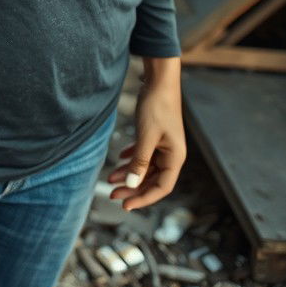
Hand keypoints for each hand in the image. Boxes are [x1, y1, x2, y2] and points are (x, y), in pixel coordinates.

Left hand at [108, 57, 185, 210]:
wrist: (159, 80)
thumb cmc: (156, 106)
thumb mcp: (146, 136)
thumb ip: (140, 161)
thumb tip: (133, 186)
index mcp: (175, 158)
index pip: (161, 187)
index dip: (143, 198)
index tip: (125, 205)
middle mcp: (172, 154)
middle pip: (152, 179)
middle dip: (132, 188)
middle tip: (112, 195)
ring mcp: (164, 145)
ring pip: (146, 166)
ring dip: (129, 174)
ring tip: (110, 179)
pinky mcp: (156, 135)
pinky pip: (144, 153)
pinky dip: (132, 158)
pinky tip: (120, 160)